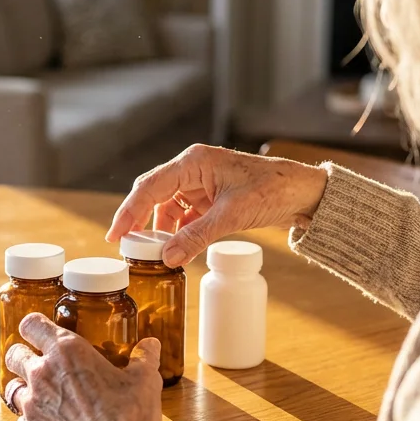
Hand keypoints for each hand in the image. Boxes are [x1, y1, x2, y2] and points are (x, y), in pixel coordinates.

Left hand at [4, 313, 162, 420]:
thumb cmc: (129, 414)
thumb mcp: (144, 380)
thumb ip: (144, 358)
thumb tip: (150, 345)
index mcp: (67, 351)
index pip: (32, 325)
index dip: (34, 327)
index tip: (40, 332)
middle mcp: (42, 373)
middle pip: (14, 354)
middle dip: (23, 356)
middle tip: (39, 363)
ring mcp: (33, 405)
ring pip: (12, 388)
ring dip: (25, 389)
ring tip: (43, 395)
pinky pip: (21, 420)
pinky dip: (32, 419)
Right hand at [106, 144, 328, 266]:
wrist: (305, 193)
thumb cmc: (273, 190)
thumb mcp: (232, 216)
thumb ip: (197, 236)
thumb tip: (168, 258)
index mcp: (194, 162)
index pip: (150, 186)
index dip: (128, 212)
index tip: (115, 235)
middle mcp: (193, 169)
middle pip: (153, 195)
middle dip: (140, 223)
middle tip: (127, 250)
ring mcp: (201, 184)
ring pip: (168, 208)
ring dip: (162, 231)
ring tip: (155, 256)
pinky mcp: (211, 198)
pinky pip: (185, 215)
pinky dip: (179, 233)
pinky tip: (177, 250)